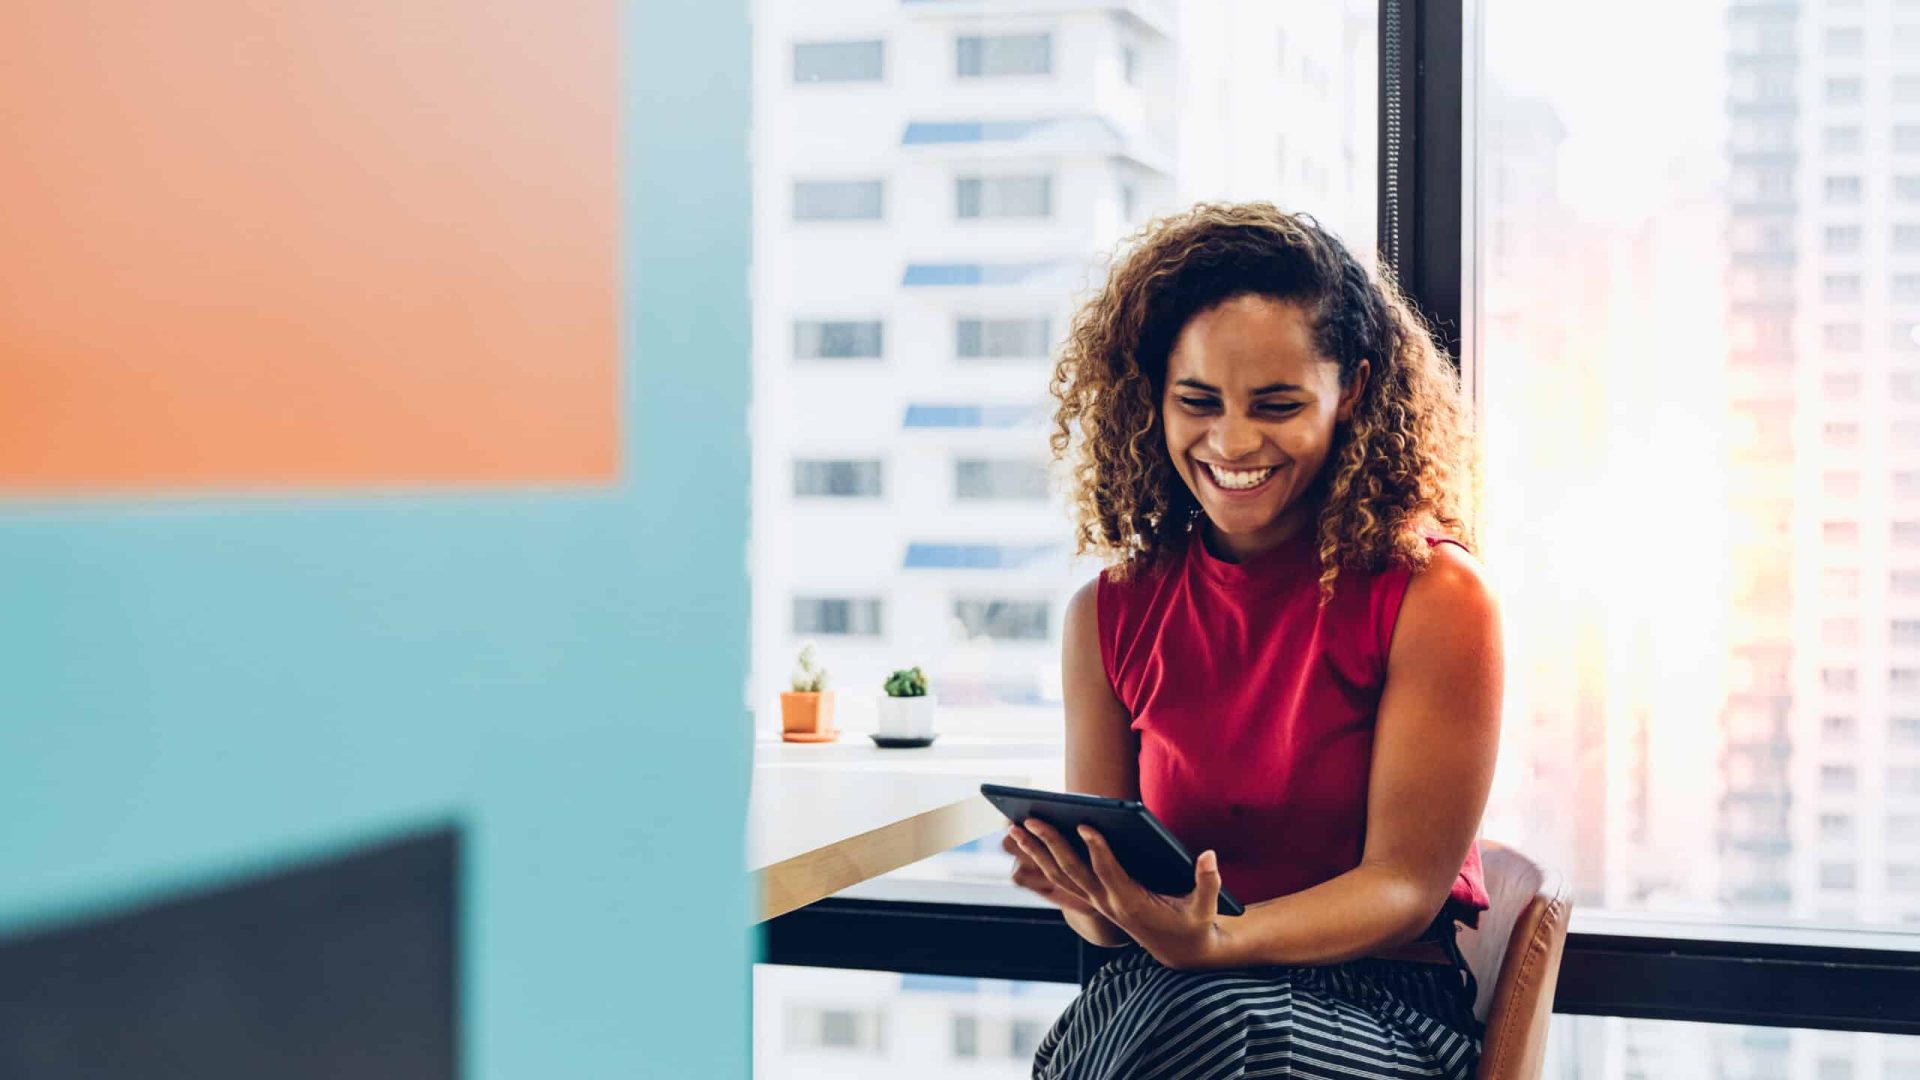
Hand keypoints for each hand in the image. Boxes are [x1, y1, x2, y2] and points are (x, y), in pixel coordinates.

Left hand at [1006, 817, 1231, 969]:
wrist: (1179, 952)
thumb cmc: (1194, 923)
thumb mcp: (1206, 907)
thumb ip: (1208, 881)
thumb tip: (1208, 855)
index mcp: (1133, 904)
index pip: (1109, 873)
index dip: (1097, 849)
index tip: (1084, 824)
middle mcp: (1108, 903)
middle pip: (1072, 872)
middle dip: (1050, 844)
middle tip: (1029, 819)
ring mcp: (1097, 902)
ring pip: (1059, 876)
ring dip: (1036, 852)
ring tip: (1015, 827)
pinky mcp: (1094, 899)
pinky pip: (1062, 879)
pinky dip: (1042, 860)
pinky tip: (1028, 841)